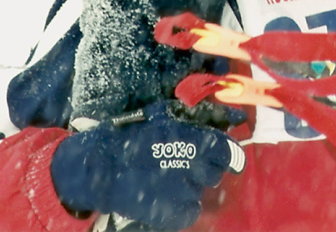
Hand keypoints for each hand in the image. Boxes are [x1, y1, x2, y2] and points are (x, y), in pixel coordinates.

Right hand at [50, 103, 245, 229]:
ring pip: (200, 192)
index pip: (225, 150)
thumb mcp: (161, 120)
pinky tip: (165, 202)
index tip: (232, 161)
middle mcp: (194, 164)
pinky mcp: (176, 214)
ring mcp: (186, 191)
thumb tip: (210, 126)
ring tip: (167, 185)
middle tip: (185, 170)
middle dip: (203, 172)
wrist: (103, 168)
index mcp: (192, 139)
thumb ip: (187, 125)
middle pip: (214, 173)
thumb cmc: (129, 138)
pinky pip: (190, 211)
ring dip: (189, 189)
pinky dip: (181, 209)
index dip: (230, 156)